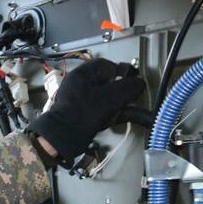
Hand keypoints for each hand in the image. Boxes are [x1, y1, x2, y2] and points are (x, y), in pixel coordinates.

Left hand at [29, 58, 146, 160]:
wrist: (63, 138)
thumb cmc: (80, 116)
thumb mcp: (110, 98)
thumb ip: (127, 88)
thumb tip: (139, 83)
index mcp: (82, 73)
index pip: (108, 65)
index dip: (123, 73)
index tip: (133, 81)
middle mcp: (79, 83)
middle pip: (107, 82)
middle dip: (121, 92)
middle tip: (129, 98)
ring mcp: (78, 98)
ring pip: (104, 96)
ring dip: (116, 104)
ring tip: (123, 110)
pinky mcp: (80, 112)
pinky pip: (99, 108)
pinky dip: (109, 112)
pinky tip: (115, 119)